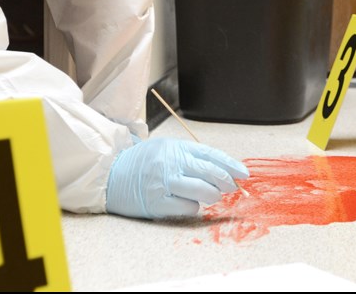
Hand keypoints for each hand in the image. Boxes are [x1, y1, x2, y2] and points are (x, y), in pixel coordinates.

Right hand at [106, 137, 248, 218]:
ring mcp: (164, 183)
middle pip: (210, 173)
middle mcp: (171, 163)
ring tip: (211, 196)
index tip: (244, 174)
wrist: (111, 173)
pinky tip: (189, 203)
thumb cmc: (144, 162)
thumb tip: (222, 171)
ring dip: (212, 196)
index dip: (231, 165)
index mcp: (176, 147)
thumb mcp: (168, 149)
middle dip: (226, 182)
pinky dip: (193, 207)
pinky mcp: (156, 203)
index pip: (211, 155)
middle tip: (232, 188)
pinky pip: (187, 208)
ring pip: (202, 191)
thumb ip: (191, 157)